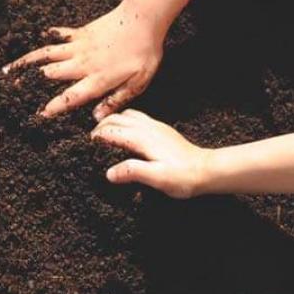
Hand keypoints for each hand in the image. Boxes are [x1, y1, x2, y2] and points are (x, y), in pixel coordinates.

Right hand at [4, 2, 165, 118]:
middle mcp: (82, 63)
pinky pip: (58, 36)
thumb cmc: (145, 51)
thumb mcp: (138, 82)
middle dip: (29, 85)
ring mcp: (79, 46)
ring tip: (9, 69)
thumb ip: (117, 100)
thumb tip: (97, 117)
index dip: (54, 107)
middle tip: (10, 93)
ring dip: (26, 62)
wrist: (144, 17)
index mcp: (97, 79)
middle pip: (50, 75)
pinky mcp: (80, 32)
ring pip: (46, 55)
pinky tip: (35, 39)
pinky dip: (46, 38)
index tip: (39, 115)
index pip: (71, 96)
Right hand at [92, 110, 211, 198]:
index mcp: (143, 138)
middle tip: (91, 142)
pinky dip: (124, 120)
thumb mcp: (157, 178)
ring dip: (112, 121)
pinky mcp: (161, 129)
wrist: (207, 170)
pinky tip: (125, 132)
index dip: (96, 137)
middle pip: (116, 119)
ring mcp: (155, 126)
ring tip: (103, 134)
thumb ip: (133, 172)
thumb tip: (109, 173)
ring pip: (126, 115)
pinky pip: (137, 117)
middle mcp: (148, 128)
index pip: (111, 131)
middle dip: (100, 127)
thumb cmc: (183, 177)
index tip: (86, 147)